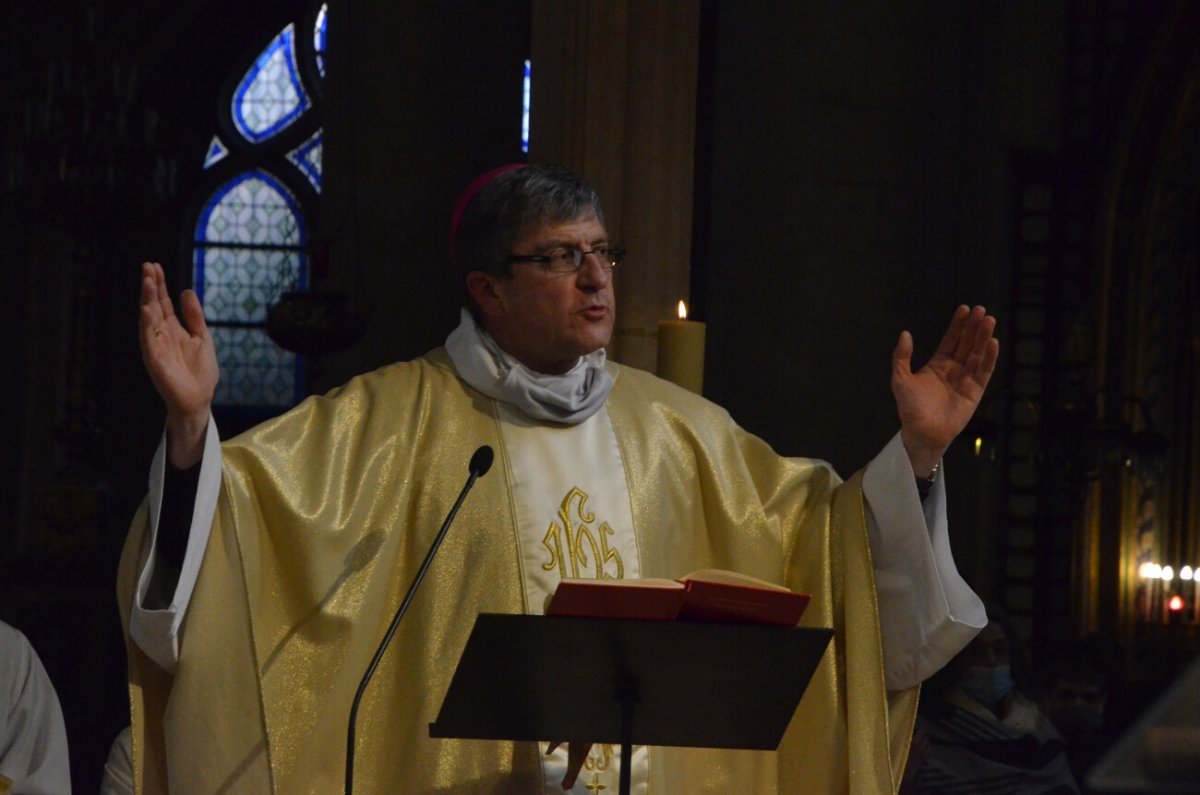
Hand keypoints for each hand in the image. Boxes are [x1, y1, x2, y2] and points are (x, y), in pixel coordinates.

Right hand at [139, 261, 218, 467]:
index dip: (160, 285)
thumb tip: (186, 291)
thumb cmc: (200, 372)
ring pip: (148, 320)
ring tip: (148, 282)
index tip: (155, 266)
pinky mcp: (154, 361)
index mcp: (173, 330)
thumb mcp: (202, 338)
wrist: (199, 400)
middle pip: (153, 306)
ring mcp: (156, 347)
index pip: (163, 303)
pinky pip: (148, 341)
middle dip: (151, 287)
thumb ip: (194, 317)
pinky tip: (147, 310)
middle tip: (148, 267)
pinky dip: (147, 326)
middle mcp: (161, 336)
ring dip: (147, 301)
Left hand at [892, 305, 998, 476]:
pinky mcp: (975, 391)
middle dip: (974, 327)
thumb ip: (902, 357)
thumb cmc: (910, 408)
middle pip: (967, 344)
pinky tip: (993, 343)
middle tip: (981, 310)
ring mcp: (966, 380)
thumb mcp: (901, 379)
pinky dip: (989, 357)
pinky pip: (984, 371)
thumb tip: (905, 334)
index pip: (950, 340)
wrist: (922, 432)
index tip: (965, 309)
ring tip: (989, 321)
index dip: (958, 325)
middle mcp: (954, 370)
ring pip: (977, 354)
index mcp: (937, 365)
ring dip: (983, 338)